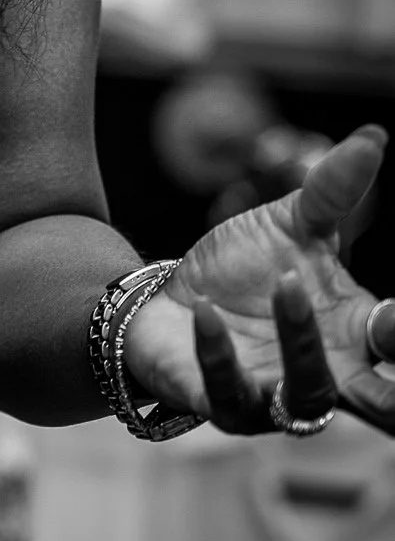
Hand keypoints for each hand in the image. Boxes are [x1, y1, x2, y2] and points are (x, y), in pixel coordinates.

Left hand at [122, 124, 388, 430]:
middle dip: (394, 392)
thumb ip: (334, 189)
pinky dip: (218, 352)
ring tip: (288, 281)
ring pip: (309, 393)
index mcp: (355, 335)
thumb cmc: (246, 271)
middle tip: (386, 331)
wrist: (168, 301)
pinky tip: (205, 312)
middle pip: (381, 402)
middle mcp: (329, 376)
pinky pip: (227, 389)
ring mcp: (276, 397)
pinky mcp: (222, 404)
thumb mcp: (292, 225)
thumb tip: (374, 135)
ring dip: (303, 342)